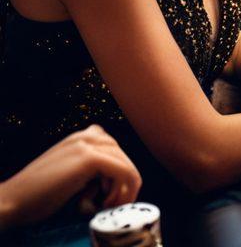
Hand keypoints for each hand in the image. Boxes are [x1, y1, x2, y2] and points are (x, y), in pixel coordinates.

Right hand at [0, 126, 140, 229]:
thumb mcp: (68, 175)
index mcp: (80, 138)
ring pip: (126, 165)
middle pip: (123, 157)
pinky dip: (123, 190)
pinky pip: (125, 171)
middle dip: (122, 182)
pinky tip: (105, 202)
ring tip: (106, 205)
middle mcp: (85, 136)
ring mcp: (87, 145)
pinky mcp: (89, 158)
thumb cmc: (36, 196)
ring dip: (123, 188)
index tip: (108, 195)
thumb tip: (116, 180)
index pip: (115, 150)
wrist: (10, 201)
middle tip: (110, 204)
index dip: (117, 173)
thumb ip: (89, 169)